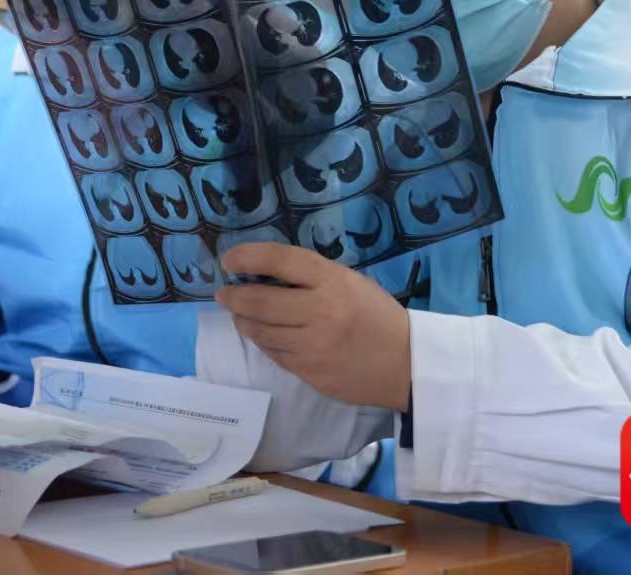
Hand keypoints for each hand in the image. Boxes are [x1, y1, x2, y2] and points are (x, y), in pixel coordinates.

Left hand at [215, 243, 411, 411]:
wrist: (406, 364)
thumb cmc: (377, 315)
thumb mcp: (350, 282)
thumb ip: (311, 277)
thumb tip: (264, 274)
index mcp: (332, 282)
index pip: (279, 260)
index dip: (247, 256)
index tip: (228, 260)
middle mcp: (320, 312)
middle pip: (260, 301)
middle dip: (234, 297)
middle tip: (224, 294)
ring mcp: (313, 347)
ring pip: (261, 332)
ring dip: (244, 321)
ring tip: (240, 315)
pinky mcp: (310, 373)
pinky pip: (275, 355)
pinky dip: (264, 343)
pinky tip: (263, 335)